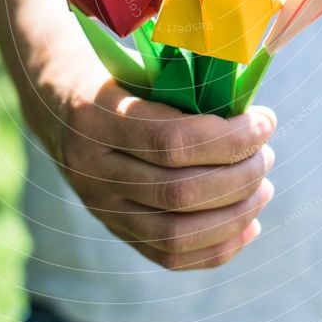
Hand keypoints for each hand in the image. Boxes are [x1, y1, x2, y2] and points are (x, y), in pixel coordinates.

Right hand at [59, 80, 275, 269]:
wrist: (54, 102)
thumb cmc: (113, 73)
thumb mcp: (137, 65)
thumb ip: (185, 86)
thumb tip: (252, 116)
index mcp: (95, 116)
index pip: (171, 141)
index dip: (228, 138)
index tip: (264, 122)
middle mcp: (91, 168)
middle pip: (178, 192)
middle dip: (238, 176)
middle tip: (267, 154)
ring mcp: (99, 206)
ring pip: (176, 233)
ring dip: (235, 213)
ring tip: (264, 186)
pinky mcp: (113, 229)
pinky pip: (169, 256)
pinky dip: (218, 247)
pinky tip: (249, 225)